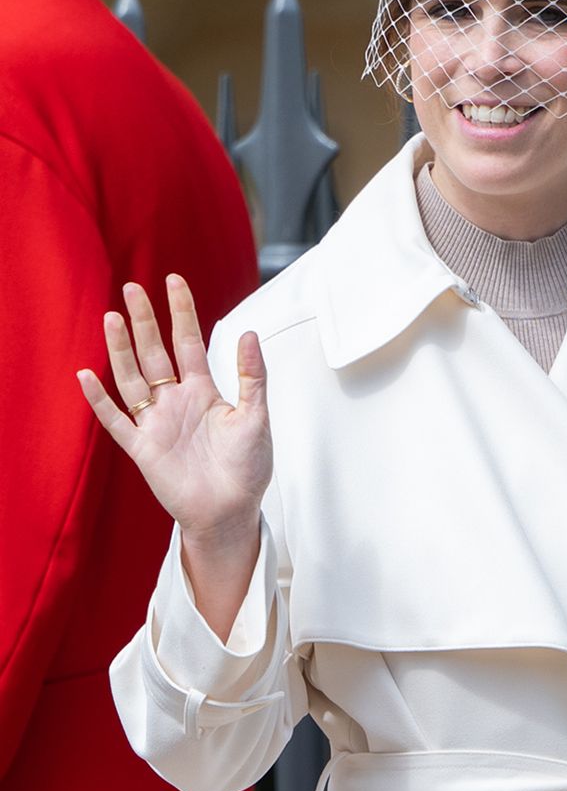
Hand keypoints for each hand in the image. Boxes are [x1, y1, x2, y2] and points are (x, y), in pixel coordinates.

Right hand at [77, 274, 271, 549]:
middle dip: (144, 320)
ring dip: (120, 350)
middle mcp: (176, 401)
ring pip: (132, 378)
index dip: (181, 311)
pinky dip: (100, 399)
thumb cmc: (248, 466)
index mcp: (204, 391)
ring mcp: (156, 423)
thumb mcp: (256, 415)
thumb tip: (249, 333)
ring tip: (111, 317)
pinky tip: (86, 375)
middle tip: (132, 287)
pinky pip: (116, 420)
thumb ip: (252, 376)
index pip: (188, 341)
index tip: (173, 280)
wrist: (232, 510)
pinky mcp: (142, 448)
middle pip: (155, 352)